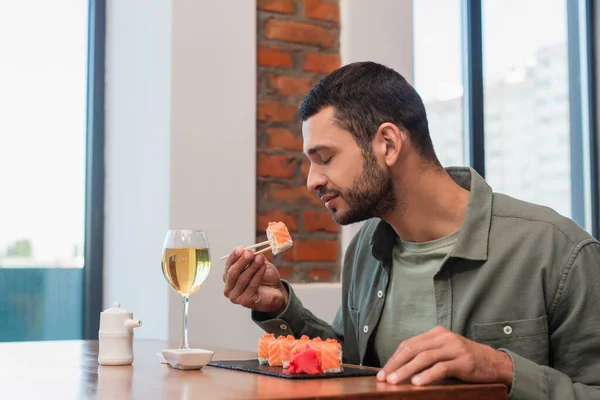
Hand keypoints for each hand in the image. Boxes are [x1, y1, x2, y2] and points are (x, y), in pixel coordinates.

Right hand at [222, 245, 288, 313]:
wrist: (276, 292)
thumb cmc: (265, 278)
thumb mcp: (258, 264)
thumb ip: (252, 258)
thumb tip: (248, 250)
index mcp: (229, 277)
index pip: (228, 265)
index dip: (234, 256)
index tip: (241, 248)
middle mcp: (229, 288)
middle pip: (232, 272)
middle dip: (241, 261)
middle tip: (250, 253)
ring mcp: (235, 296)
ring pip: (242, 279)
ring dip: (252, 267)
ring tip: (260, 259)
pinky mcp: (245, 301)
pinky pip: (251, 286)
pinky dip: (258, 275)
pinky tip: (263, 267)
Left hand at [376, 326, 512, 386]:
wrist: (495, 362)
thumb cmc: (466, 359)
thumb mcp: (445, 351)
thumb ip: (427, 354)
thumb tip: (401, 368)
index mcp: (436, 333)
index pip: (409, 344)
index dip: (394, 358)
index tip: (383, 371)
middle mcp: (444, 337)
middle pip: (413, 349)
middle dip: (396, 364)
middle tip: (384, 377)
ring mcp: (454, 348)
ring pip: (424, 357)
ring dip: (407, 370)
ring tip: (395, 381)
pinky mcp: (463, 361)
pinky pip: (441, 367)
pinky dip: (427, 375)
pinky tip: (417, 383)